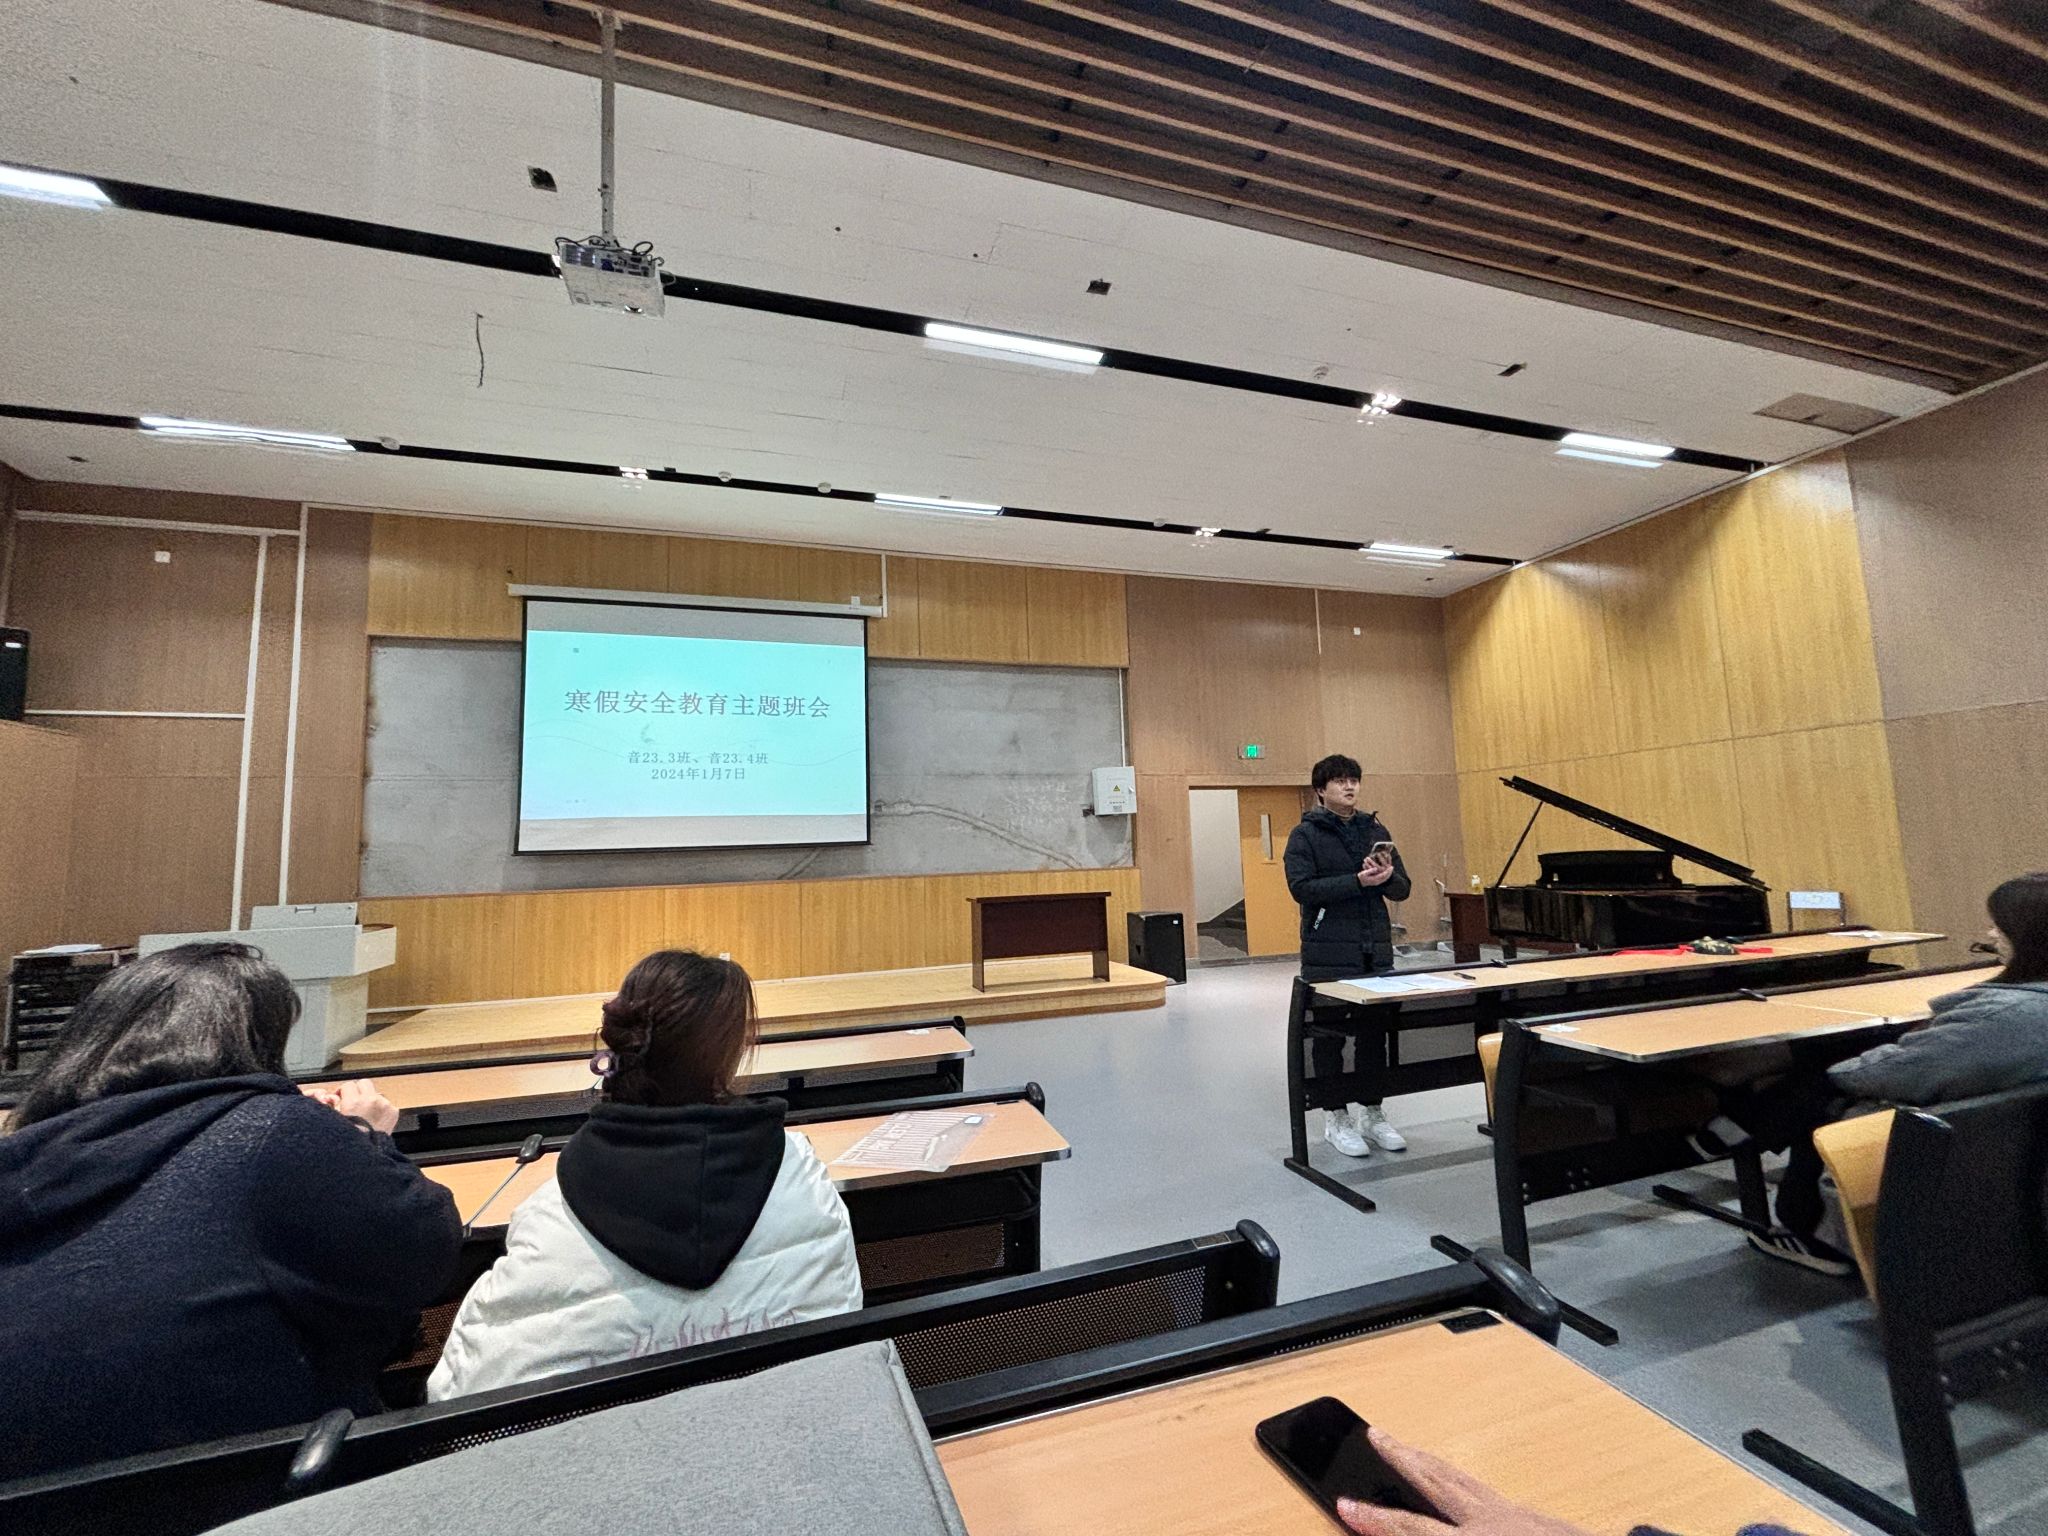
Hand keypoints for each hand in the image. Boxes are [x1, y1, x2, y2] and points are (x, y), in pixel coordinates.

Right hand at [306, 1079, 399, 1134]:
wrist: (366, 1156)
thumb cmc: (349, 1143)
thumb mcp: (334, 1123)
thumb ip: (332, 1108)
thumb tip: (332, 1099)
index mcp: (353, 1103)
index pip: (348, 1085)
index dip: (343, 1091)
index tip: (342, 1098)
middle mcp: (370, 1101)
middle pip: (364, 1083)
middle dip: (358, 1090)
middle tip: (354, 1101)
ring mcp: (384, 1105)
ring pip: (376, 1093)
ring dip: (370, 1100)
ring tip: (365, 1114)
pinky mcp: (393, 1112)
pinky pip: (387, 1104)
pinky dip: (382, 1109)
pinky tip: (375, 1120)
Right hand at [1337, 1429, 1591, 1535]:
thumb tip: (1415, 1532)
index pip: (1412, 1529)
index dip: (1374, 1519)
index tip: (1343, 1503)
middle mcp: (1495, 1521)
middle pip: (1437, 1481)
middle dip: (1401, 1457)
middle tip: (1376, 1433)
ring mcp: (1519, 1514)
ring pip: (1465, 1479)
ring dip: (1431, 1461)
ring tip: (1409, 1447)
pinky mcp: (1541, 1517)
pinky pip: (1490, 1490)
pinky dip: (1466, 1480)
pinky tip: (1467, 1485)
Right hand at [1358, 857, 1394, 887]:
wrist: (1359, 882)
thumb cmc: (1361, 877)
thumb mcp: (1363, 873)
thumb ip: (1370, 871)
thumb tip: (1376, 868)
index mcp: (1375, 880)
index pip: (1383, 875)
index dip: (1388, 871)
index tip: (1390, 867)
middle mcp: (1377, 882)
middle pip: (1385, 877)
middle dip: (1389, 872)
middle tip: (1392, 867)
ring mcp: (1377, 882)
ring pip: (1385, 878)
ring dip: (1388, 874)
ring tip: (1390, 869)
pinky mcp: (1377, 881)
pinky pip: (1383, 879)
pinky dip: (1386, 875)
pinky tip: (1387, 872)